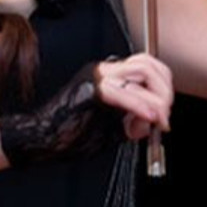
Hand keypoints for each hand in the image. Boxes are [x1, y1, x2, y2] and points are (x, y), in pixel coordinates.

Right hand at [0, 53, 172, 166]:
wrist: (41, 140)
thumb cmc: (70, 136)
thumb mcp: (112, 129)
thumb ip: (133, 122)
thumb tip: (153, 121)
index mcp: (109, 76)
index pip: (147, 67)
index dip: (163, 87)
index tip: (165, 113)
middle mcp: (104, 71)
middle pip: (148, 65)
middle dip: (165, 90)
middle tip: (165, 116)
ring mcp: (97, 78)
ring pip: (141, 72)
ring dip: (157, 96)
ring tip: (158, 118)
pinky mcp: (90, 92)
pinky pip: (123, 93)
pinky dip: (142, 105)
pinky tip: (149, 117)